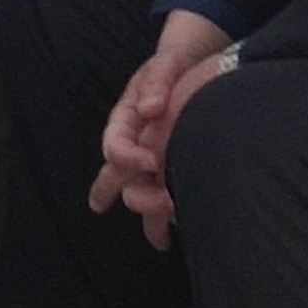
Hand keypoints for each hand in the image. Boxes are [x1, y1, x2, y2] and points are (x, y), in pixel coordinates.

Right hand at [89, 10, 237, 250]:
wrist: (192, 67)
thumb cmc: (173, 67)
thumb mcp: (164, 65)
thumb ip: (156, 81)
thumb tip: (150, 108)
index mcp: (124, 121)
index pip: (115, 146)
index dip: (128, 158)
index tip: (151, 162)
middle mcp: (132, 144)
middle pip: (121, 179)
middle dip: (138, 196)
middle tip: (164, 205)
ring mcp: (148, 159)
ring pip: (138, 193)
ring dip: (149, 216)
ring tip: (162, 241)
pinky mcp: (168, 168)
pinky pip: (161, 195)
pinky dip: (167, 216)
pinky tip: (179, 232)